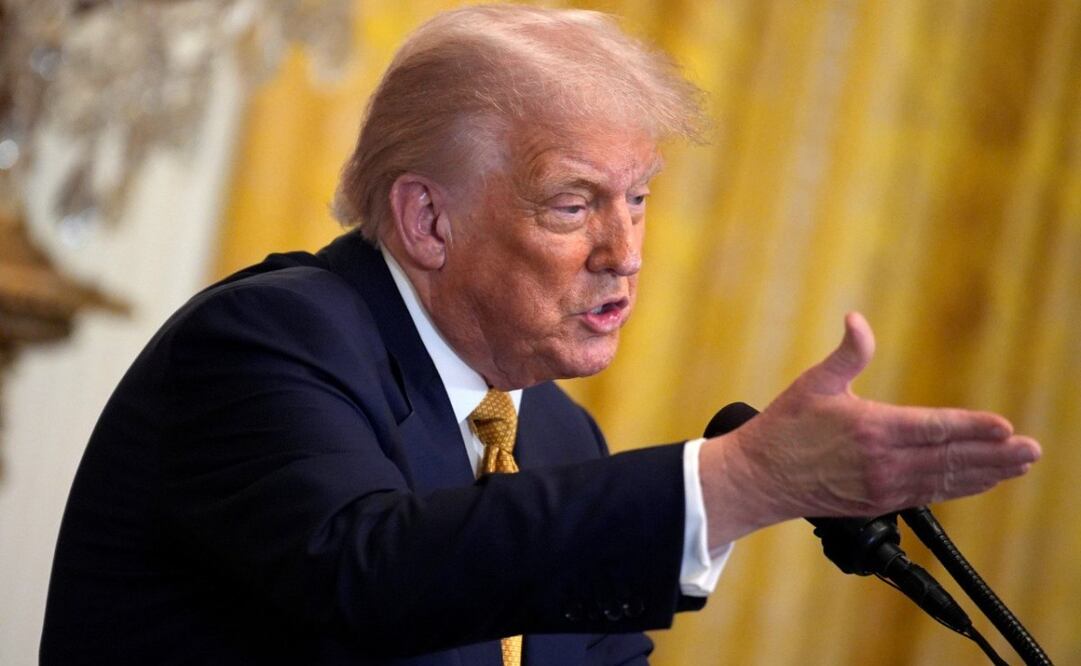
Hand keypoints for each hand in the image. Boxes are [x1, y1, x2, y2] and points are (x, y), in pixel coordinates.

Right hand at [699, 312, 1040, 546]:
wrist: (759, 478)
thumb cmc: (783, 428)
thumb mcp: (814, 383)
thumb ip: (846, 353)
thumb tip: (857, 320)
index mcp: (870, 428)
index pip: (934, 428)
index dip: (973, 428)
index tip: (1006, 426)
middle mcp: (882, 462)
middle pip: (950, 459)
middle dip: (996, 455)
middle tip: (1032, 450)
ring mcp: (883, 486)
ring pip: (946, 481)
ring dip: (987, 474)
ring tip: (1018, 466)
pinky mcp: (879, 502)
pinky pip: (930, 495)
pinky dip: (960, 487)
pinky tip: (980, 481)